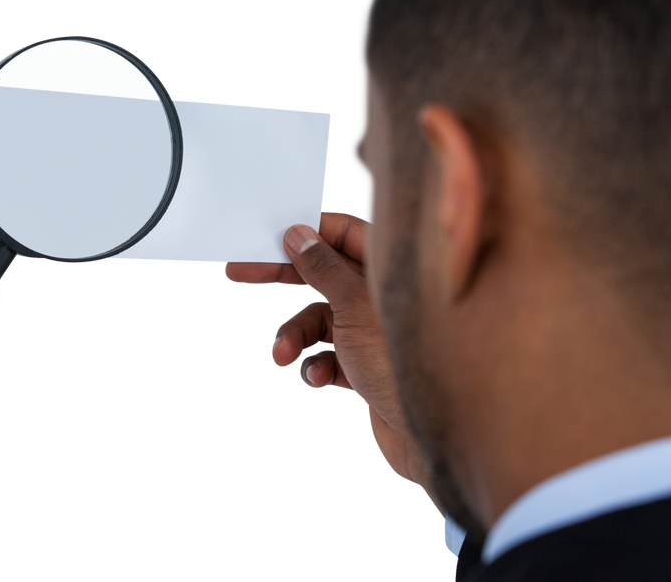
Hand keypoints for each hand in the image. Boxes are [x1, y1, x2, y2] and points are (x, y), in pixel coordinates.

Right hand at [224, 210, 443, 512]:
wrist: (432, 437)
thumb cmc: (403, 363)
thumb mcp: (353, 306)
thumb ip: (323, 268)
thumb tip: (299, 235)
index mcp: (388, 268)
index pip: (341, 232)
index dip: (304, 235)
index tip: (267, 240)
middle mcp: (381, 295)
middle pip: (322, 274)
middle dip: (281, 278)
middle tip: (238, 272)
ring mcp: (373, 332)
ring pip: (317, 321)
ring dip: (294, 336)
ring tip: (281, 355)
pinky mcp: (365, 368)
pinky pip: (325, 357)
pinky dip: (314, 366)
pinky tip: (317, 379)